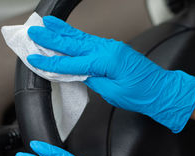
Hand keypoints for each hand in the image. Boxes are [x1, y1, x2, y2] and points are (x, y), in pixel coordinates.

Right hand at [26, 16, 194, 132]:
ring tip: (47, 23)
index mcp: (106, 61)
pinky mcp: (112, 49)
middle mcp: (107, 49)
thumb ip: (93, 80)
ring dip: (62, 31)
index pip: (71, 63)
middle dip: (51, 38)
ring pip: (81, 38)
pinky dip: (75, 36)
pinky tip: (67, 32)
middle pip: (73, 44)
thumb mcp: (113, 92)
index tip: (34, 58)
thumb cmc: (141, 94)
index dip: (51, 63)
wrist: (160, 90)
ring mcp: (110, 47)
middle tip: (34, 31)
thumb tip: (78, 73)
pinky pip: (89, 41)